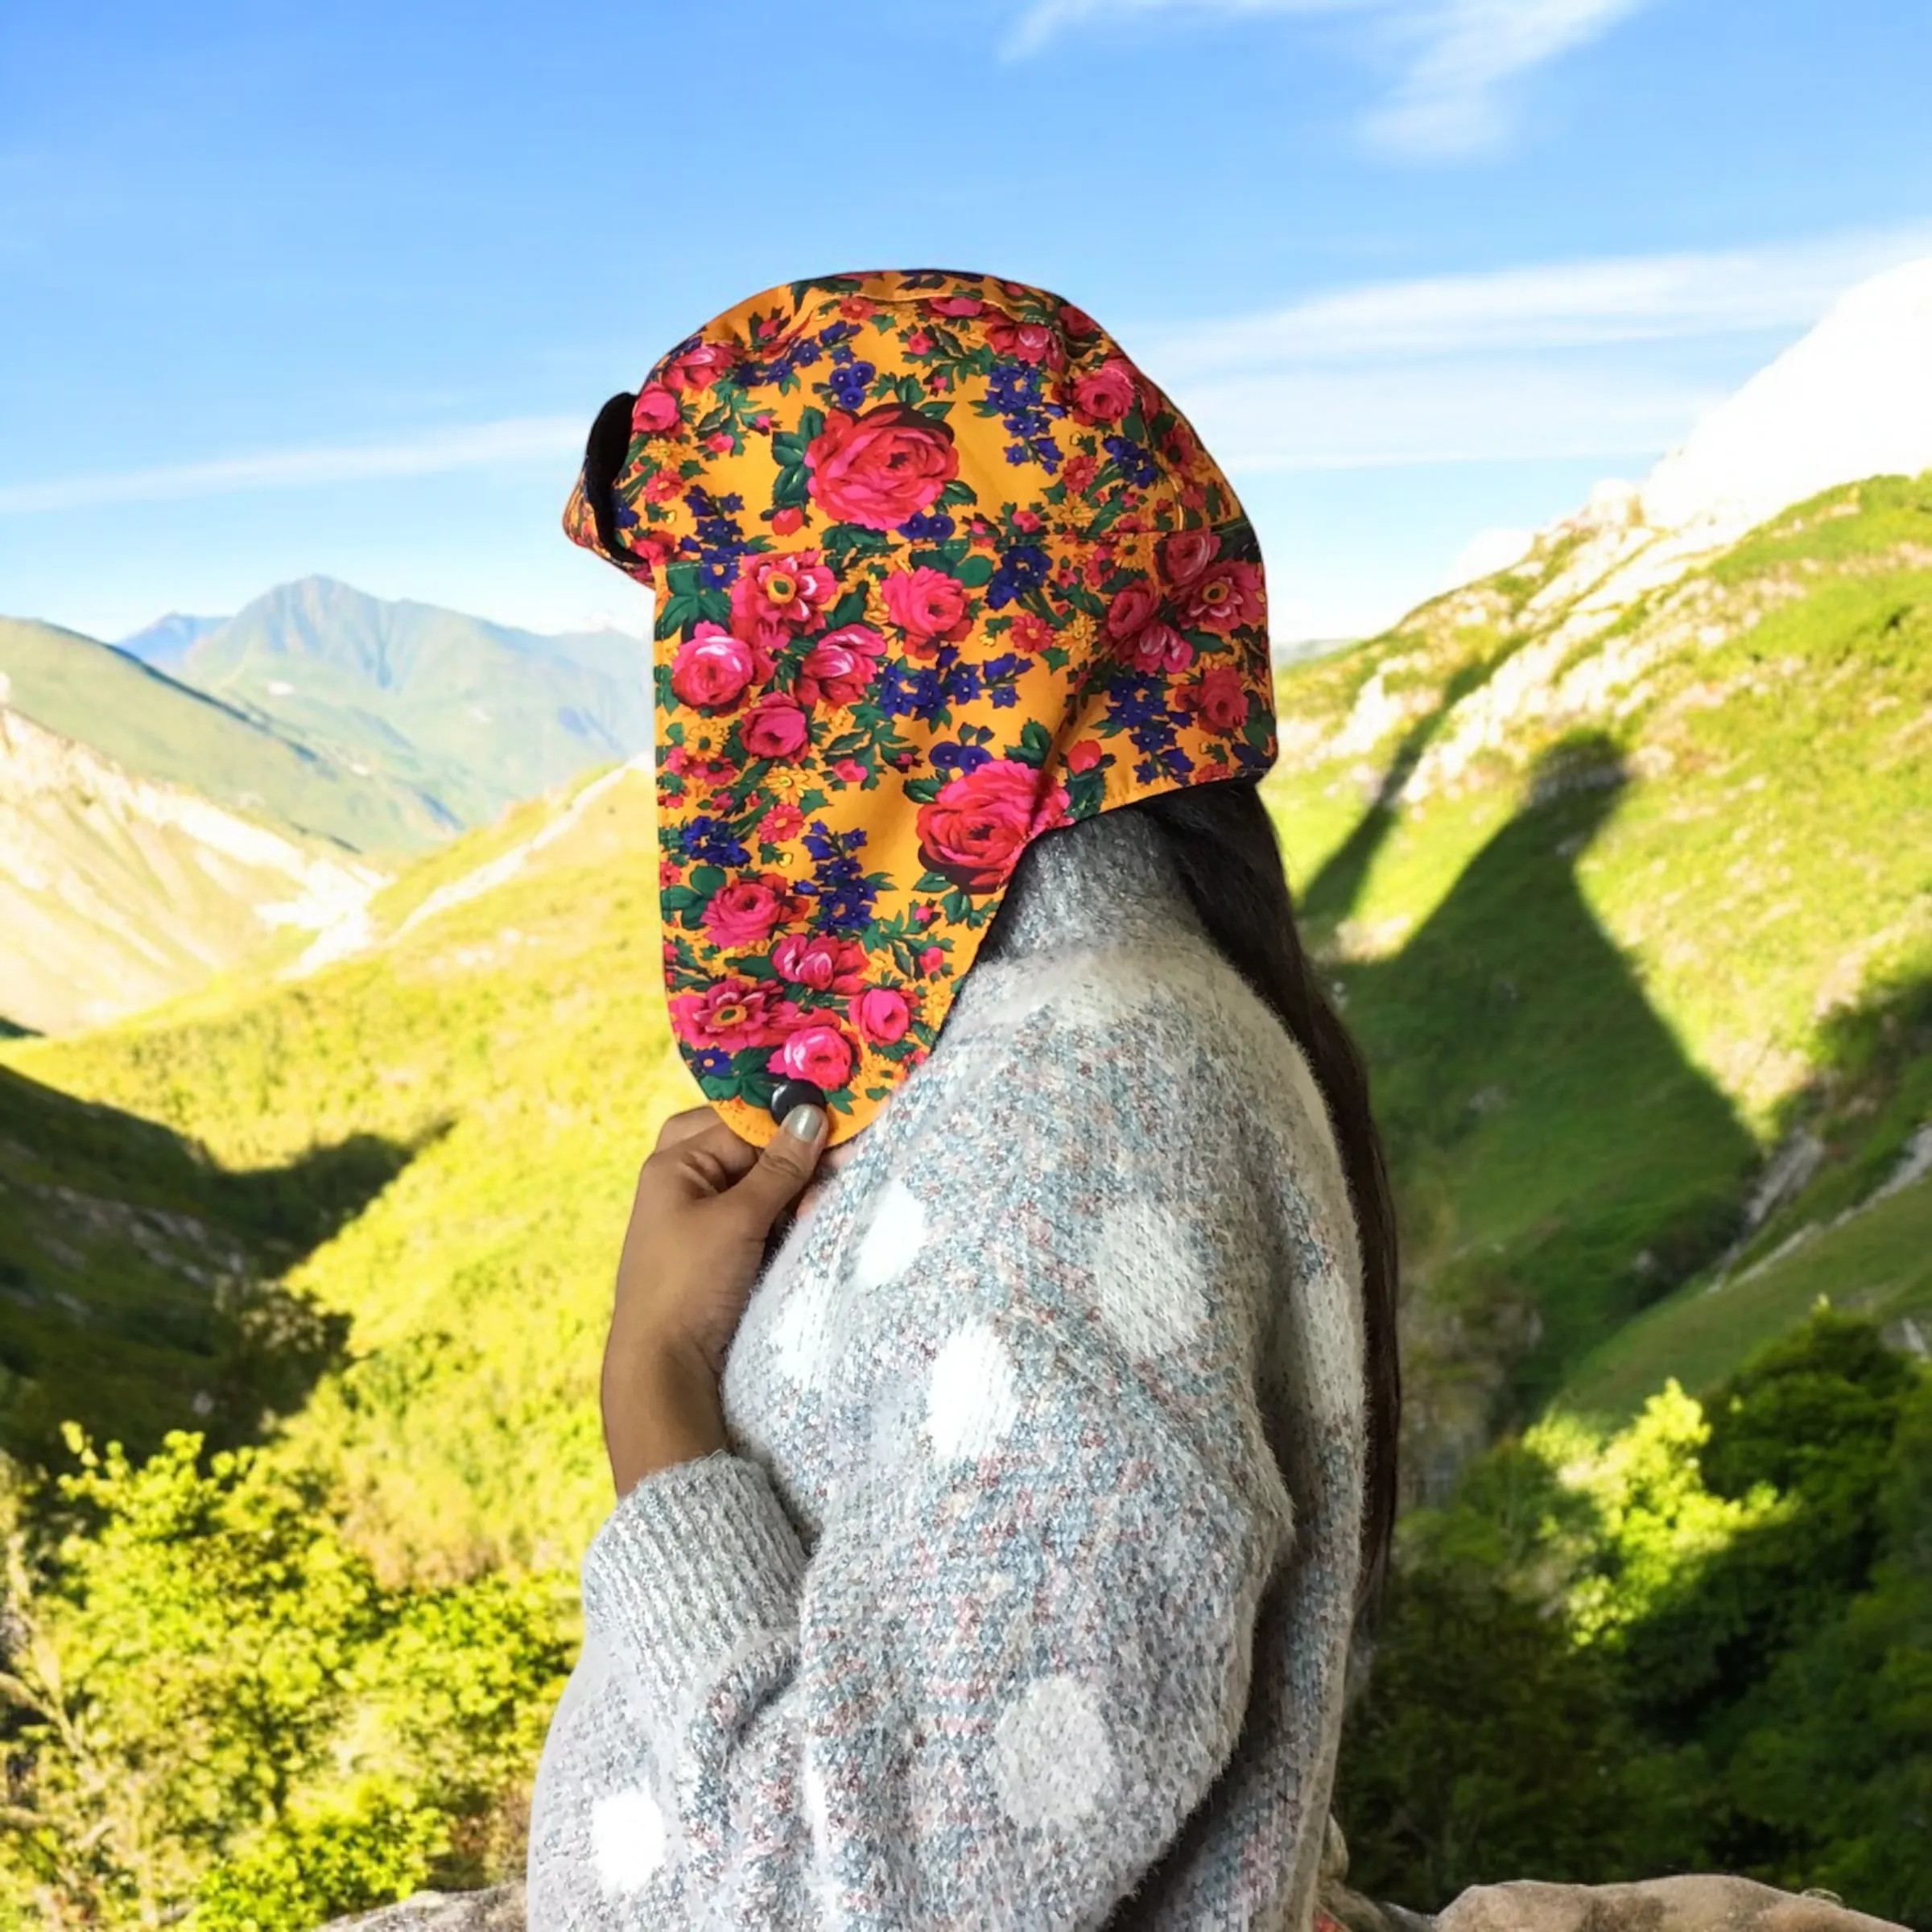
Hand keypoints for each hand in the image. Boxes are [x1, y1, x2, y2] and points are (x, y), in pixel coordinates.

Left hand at [607, 1100, 828, 1384]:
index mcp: (674, 1164)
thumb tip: (811, 1113)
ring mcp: (698, 1218)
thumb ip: (779, 1167)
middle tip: (829, 1159)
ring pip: (753, 1181)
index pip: (740, 1123)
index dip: (787, 1123)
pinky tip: (806, 1219)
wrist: (664, 1366)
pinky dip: (780, 1214)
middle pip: (742, 1146)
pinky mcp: (716, 1250)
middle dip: (788, 1152)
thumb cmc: (690, 1283)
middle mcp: (683, 1183)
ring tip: (820, 1196)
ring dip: (789, 1186)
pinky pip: (754, 1214)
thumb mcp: (739, 1219)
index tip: (838, 1123)